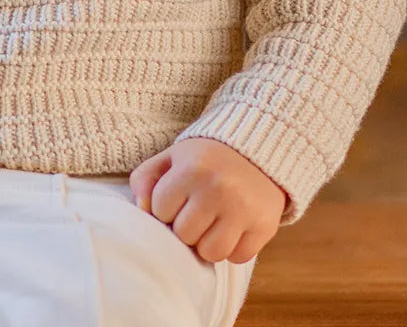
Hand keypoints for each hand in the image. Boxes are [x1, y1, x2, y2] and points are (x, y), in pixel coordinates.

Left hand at [128, 138, 286, 263]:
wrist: (257, 149)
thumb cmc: (207, 158)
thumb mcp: (172, 156)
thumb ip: (145, 178)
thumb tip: (142, 208)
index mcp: (192, 169)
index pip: (160, 211)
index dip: (166, 208)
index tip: (178, 198)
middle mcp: (218, 189)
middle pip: (184, 235)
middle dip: (186, 226)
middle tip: (197, 211)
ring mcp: (243, 209)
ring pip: (210, 253)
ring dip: (208, 243)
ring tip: (213, 222)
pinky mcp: (264, 226)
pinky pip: (238, 257)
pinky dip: (233, 248)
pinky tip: (234, 227)